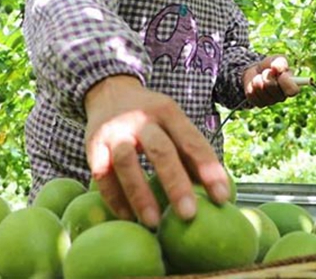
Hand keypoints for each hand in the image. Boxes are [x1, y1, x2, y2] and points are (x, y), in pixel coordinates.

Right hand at [83, 75, 230, 228]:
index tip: (222, 197)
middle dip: (176, 183)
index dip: (208, 169)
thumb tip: (216, 191)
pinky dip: (115, 198)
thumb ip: (189, 151)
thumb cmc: (150, 116)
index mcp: (167, 111)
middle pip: (160, 150)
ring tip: (154, 223)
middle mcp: (140, 118)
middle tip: (189, 215)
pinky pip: (102, 175)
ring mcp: (114, 131)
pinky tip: (129, 217)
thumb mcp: (171, 121)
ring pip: (126, 162)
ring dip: (140, 195)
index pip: (191, 140)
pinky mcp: (92, 145)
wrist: (109, 92)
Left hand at [243, 55, 299, 106]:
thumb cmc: (271, 65)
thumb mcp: (277, 59)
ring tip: (259, 76)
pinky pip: (252, 95)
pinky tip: (254, 84)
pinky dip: (251, 86)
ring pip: (261, 91)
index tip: (280, 74)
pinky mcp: (259, 103)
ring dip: (258, 80)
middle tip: (266, 71)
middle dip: (267, 77)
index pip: (293, 90)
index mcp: (291, 86)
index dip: (286, 82)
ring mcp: (271, 102)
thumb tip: (277, 68)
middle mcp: (282, 96)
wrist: (256, 71)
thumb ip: (280, 62)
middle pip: (274, 89)